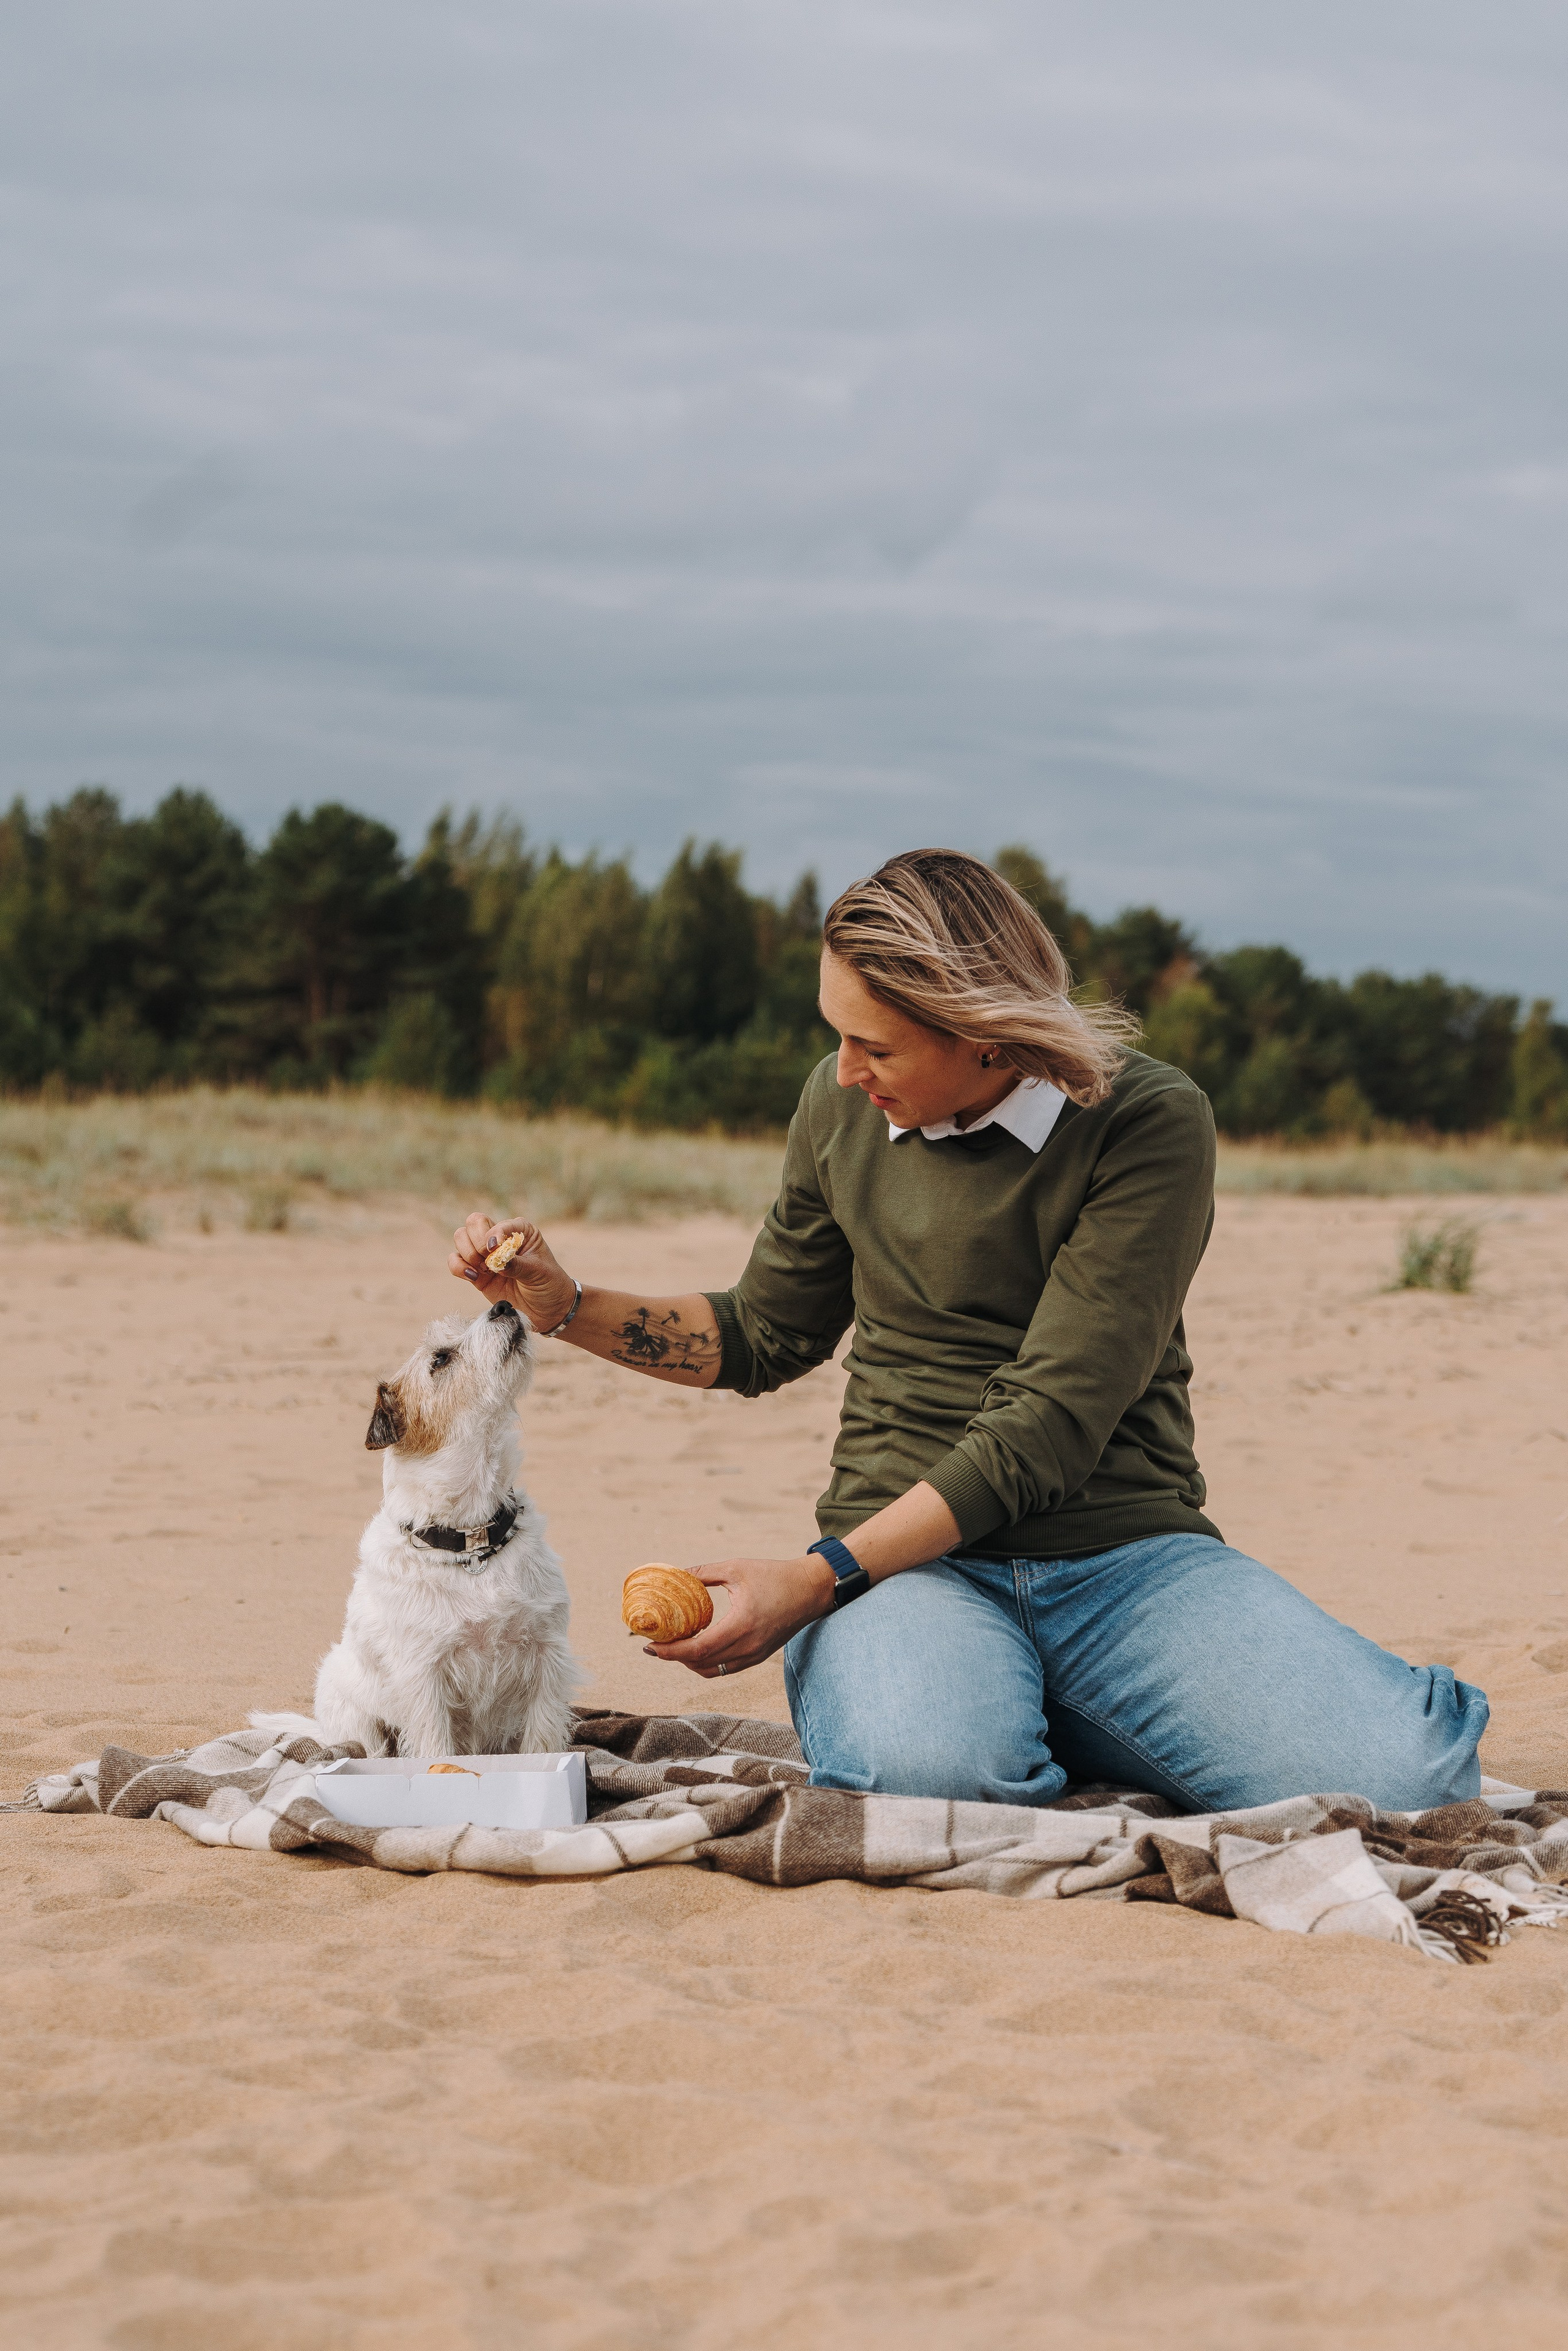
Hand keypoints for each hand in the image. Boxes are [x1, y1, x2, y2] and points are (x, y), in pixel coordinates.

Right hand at [448, 1212, 576, 1332]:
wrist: (547, 1310)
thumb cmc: (549, 1284)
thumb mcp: (538, 1272)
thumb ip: (517, 1264)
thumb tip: (496, 1260)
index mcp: (520, 1230)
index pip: (498, 1223)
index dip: (493, 1234)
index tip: (495, 1249)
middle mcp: (500, 1238)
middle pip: (474, 1223)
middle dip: (477, 1242)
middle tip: (489, 1261)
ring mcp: (486, 1255)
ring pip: (461, 1237)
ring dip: (467, 1253)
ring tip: (483, 1270)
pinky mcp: (476, 1273)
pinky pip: (455, 1261)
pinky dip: (458, 1267)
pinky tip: (474, 1277)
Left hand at [645, 1554, 837, 1677]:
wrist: (811, 1590)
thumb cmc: (775, 1575)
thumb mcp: (736, 1568)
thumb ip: (703, 1573)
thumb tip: (675, 1574)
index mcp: (742, 1624)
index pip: (699, 1648)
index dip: (672, 1651)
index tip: (651, 1645)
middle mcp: (748, 1646)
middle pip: (701, 1664)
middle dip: (674, 1657)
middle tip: (655, 1646)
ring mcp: (754, 1655)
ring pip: (712, 1671)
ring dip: (689, 1662)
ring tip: (674, 1646)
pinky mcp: (758, 1657)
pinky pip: (725, 1668)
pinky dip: (706, 1662)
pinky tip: (697, 1645)